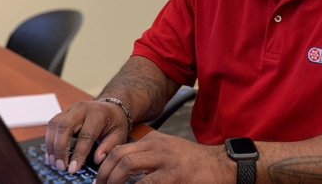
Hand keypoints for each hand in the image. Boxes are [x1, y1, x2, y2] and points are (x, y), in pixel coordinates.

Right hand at [46, 99, 129, 173]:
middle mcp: (82, 108)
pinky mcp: (63, 113)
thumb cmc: (114, 122)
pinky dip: (49, 140)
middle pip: (65, 126)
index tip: (73, 168)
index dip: (79, 153)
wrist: (109, 107)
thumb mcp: (119, 134)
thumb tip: (97, 159)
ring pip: (54, 124)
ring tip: (53, 162)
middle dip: (60, 149)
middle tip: (60, 166)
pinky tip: (50, 154)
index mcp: (98, 113)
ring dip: (51, 145)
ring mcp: (70, 109)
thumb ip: (109, 147)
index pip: (86, 134)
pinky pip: (51, 125)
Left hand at [95, 131, 233, 183]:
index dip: (105, 164)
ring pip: (127, 164)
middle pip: (118, 154)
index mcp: (153, 140)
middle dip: (103, 173)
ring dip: (113, 180)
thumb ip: (149, 158)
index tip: (99, 178)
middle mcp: (156, 146)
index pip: (120, 148)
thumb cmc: (195, 164)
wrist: (222, 165)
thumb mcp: (169, 152)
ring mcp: (164, 159)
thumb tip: (126, 173)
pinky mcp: (173, 175)